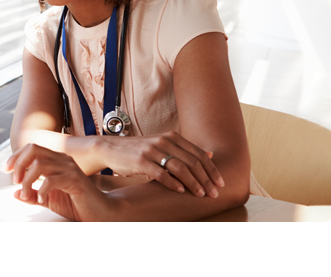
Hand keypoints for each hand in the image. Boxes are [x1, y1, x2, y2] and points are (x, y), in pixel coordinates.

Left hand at [3, 144, 113, 220]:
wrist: (99, 211)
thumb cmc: (77, 203)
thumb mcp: (48, 199)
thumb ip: (32, 195)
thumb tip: (16, 194)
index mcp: (56, 161)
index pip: (32, 149)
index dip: (16, 157)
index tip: (5, 169)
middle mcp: (62, 160)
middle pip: (34, 150)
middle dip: (19, 164)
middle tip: (15, 180)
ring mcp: (69, 168)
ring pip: (40, 165)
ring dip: (27, 180)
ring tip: (26, 192)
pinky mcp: (75, 180)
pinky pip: (52, 180)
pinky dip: (41, 190)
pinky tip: (41, 198)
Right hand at [97, 131, 224, 197]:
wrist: (110, 149)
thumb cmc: (138, 150)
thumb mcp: (162, 145)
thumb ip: (184, 149)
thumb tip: (209, 154)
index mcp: (172, 137)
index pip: (198, 154)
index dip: (212, 169)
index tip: (220, 182)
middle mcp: (164, 141)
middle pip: (192, 161)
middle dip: (206, 179)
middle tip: (214, 192)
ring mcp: (152, 150)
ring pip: (180, 168)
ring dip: (193, 183)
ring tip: (200, 194)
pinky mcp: (141, 161)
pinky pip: (161, 174)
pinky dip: (173, 183)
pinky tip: (180, 191)